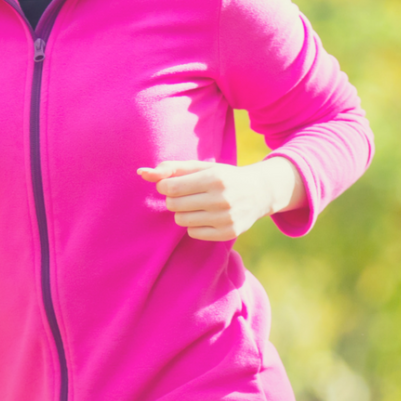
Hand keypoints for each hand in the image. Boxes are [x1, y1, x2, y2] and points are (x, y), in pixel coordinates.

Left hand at [137, 158, 304, 241]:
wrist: (259, 192)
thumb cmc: (223, 176)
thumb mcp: (200, 167)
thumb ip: (170, 168)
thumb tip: (141, 172)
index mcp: (215, 179)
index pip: (171, 187)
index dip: (165, 186)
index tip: (171, 184)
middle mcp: (222, 199)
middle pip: (174, 205)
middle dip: (174, 199)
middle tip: (187, 194)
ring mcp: (226, 219)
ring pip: (181, 221)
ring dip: (183, 213)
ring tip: (197, 205)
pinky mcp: (228, 233)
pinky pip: (194, 233)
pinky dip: (194, 225)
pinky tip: (205, 216)